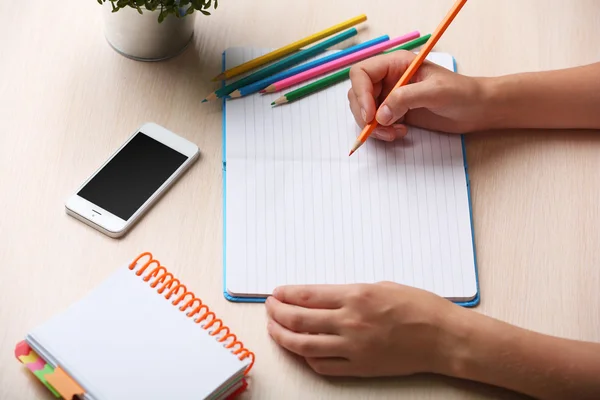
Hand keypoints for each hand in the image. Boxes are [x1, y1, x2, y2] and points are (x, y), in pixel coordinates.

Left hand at [265, 281, 464, 376]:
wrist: (443, 337)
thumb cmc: (419, 306)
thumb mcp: (382, 285)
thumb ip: (350, 292)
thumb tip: (322, 297)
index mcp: (356, 295)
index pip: (307, 295)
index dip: (286, 294)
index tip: (276, 293)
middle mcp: (350, 321)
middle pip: (298, 319)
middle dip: (277, 312)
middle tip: (269, 307)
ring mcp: (353, 347)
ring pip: (304, 344)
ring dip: (283, 335)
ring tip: (274, 328)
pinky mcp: (359, 367)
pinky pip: (323, 365)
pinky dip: (306, 357)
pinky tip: (301, 350)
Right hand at [347, 50, 490, 139]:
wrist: (477, 110)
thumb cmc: (462, 93)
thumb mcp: (435, 92)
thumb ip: (405, 99)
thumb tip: (380, 115)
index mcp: (396, 64)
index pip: (361, 74)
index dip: (360, 93)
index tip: (369, 115)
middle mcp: (389, 79)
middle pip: (358, 95)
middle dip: (364, 114)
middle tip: (380, 129)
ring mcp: (391, 97)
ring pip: (364, 112)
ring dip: (373, 127)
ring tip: (394, 133)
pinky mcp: (395, 114)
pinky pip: (376, 124)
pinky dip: (382, 133)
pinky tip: (400, 134)